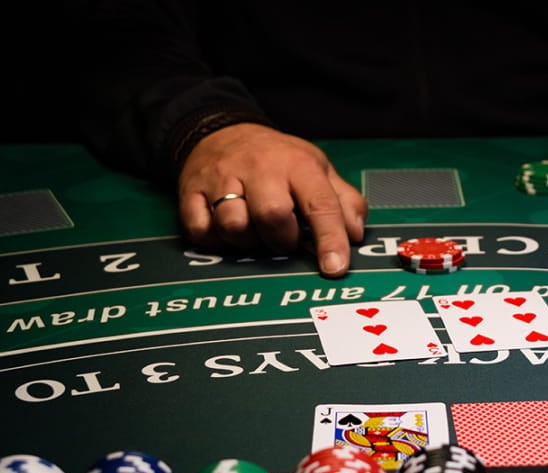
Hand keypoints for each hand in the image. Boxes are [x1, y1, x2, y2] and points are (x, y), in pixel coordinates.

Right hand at [177, 123, 367, 277]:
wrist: (223, 131)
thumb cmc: (278, 159)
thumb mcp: (319, 169)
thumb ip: (344, 201)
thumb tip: (356, 234)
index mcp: (298, 166)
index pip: (320, 204)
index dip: (330, 239)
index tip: (335, 268)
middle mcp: (260, 170)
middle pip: (272, 215)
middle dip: (282, 239)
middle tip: (284, 239)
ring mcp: (222, 179)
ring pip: (233, 225)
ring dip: (247, 242)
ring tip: (254, 232)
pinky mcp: (191, 191)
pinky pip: (199, 228)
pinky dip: (214, 239)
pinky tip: (225, 231)